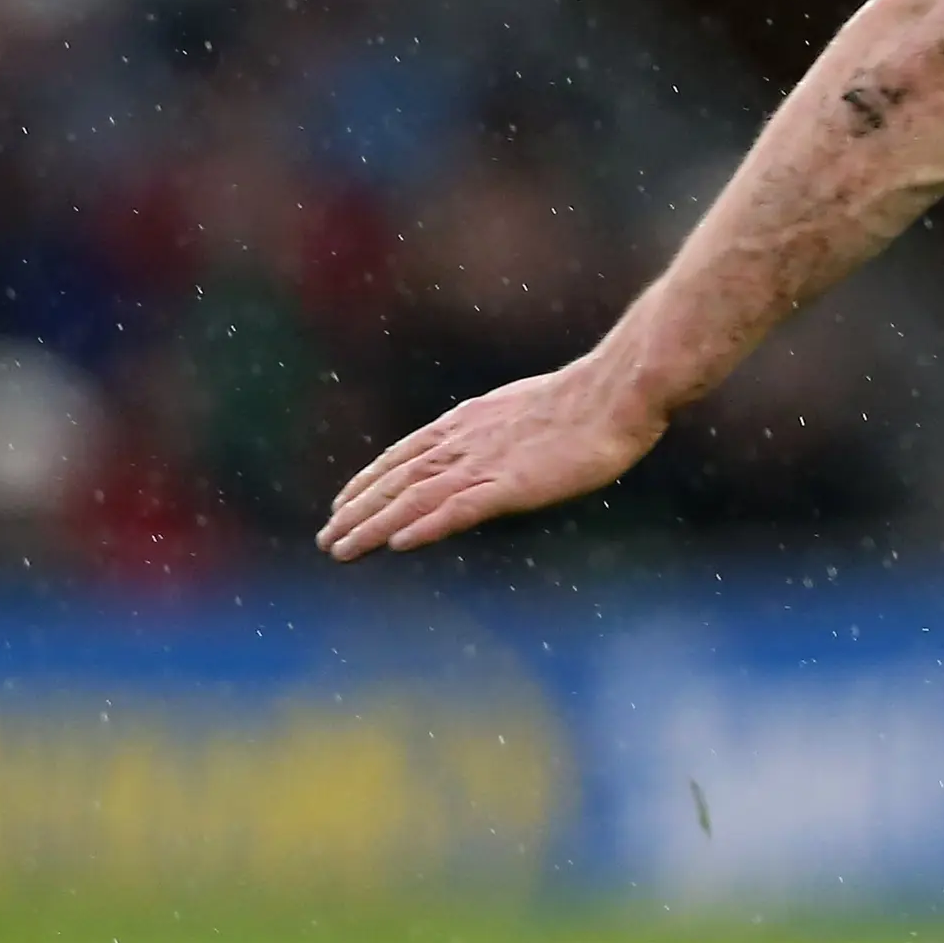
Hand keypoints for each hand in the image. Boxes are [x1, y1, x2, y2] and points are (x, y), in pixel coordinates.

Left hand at [319, 355, 666, 558]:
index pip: (404, 456)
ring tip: (342, 549)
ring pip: (414, 499)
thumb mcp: (530, 411)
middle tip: (326, 538)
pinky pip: (457, 509)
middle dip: (358, 511)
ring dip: (373, 526)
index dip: (369, 482)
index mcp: (468, 423)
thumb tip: (497, 445)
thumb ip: (503, 432)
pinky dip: (424, 526)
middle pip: (397, 481)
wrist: (617, 393)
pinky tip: (397, 544)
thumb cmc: (590, 402)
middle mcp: (464, 442)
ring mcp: (485, 464)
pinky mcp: (509, 485)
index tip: (344, 504)